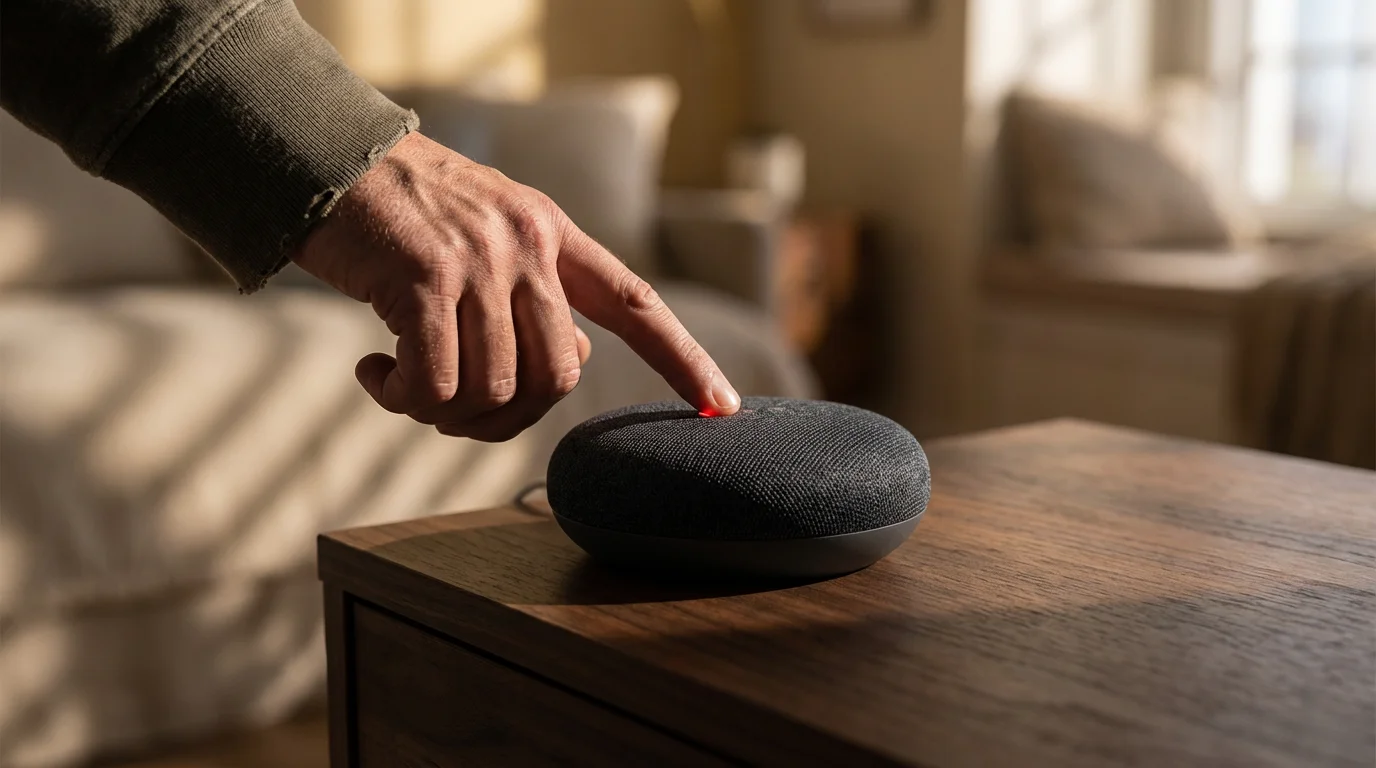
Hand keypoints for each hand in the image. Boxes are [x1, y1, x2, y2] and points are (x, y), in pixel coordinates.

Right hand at [291, 132, 740, 441]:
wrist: (329, 158)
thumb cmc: (404, 213)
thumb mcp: (488, 237)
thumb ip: (533, 295)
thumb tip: (565, 363)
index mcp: (553, 235)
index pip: (636, 304)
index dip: (684, 360)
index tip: (724, 408)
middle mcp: (529, 246)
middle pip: (557, 377)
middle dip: (505, 418)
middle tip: (452, 411)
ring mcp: (481, 260)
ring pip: (493, 389)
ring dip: (442, 412)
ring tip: (402, 387)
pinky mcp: (425, 277)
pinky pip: (434, 384)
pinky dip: (403, 400)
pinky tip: (373, 375)